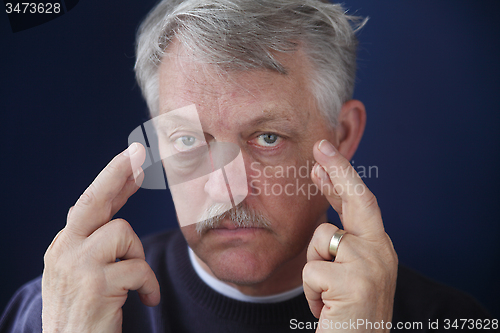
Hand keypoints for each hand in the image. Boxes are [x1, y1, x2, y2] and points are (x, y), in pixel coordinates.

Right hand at [41, 143, 159, 332]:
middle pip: (93, 200)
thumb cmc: (84, 312)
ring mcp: (76, 266)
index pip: (91, 204)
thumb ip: (97, 245)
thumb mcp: (83, 274)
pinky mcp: (94, 285)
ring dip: (138, 256)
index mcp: (64, 245)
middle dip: (116, 172)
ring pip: (124, 232)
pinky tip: (146, 299)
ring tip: (135, 283)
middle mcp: (64, 249)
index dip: (114, 179)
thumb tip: (115, 214)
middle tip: (137, 150)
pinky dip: (149, 284)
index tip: (133, 156)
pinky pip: (138, 267)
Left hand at [303, 139, 397, 331]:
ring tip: (328, 297)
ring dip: (313, 270)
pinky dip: (311, 293)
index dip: (341, 178)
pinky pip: (311, 270)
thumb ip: (340, 246)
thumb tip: (323, 219)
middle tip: (321, 145)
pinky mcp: (354, 282)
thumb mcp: (348, 274)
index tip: (323, 156)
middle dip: (339, 168)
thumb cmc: (349, 314)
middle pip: (358, 199)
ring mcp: (370, 265)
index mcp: (379, 248)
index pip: (360, 204)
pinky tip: (326, 309)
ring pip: (319, 241)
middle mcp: (381, 251)